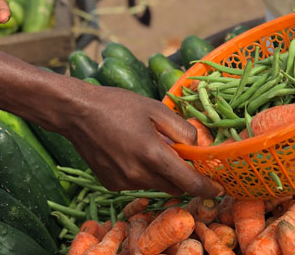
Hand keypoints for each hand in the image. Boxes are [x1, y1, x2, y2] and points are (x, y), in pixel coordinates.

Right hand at [56, 85, 223, 197]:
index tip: (217, 188)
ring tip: (149, 146)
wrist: (77, 113)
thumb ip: (182, 130)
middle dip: (183, 177)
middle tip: (181, 156)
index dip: (206, 188)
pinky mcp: (111, 185)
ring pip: (156, 185)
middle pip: (174, 187)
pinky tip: (130, 152)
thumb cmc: (118, 106)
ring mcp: (123, 182)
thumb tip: (197, 148)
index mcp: (152, 155)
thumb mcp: (156, 109)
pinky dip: (142, 173)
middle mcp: (138, 175)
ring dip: (161, 173)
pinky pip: (137, 183)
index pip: (189, 183)